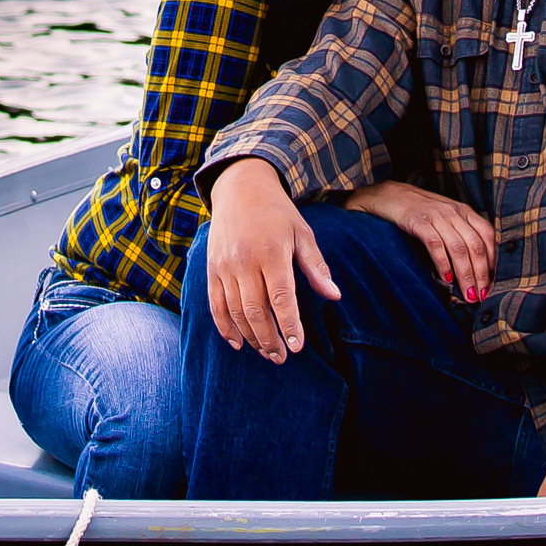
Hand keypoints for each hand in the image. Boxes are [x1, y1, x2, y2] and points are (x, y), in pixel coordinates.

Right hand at [206, 159, 341, 363]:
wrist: (240, 188)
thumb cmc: (278, 213)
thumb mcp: (302, 233)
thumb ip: (316, 267)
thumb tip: (334, 296)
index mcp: (271, 252)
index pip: (281, 298)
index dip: (289, 325)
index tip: (297, 347)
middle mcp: (244, 261)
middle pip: (255, 310)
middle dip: (269, 338)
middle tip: (282, 357)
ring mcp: (224, 266)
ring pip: (236, 312)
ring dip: (251, 336)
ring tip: (267, 352)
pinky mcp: (211, 269)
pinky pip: (215, 304)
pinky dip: (225, 327)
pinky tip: (238, 342)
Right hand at [345, 180, 495, 301]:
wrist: (389, 195)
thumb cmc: (420, 211)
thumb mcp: (446, 218)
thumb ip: (462, 233)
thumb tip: (478, 266)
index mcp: (464, 211)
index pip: (487, 236)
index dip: (493, 261)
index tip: (493, 283)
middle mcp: (454, 212)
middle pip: (475, 245)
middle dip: (481, 274)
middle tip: (482, 296)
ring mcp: (436, 216)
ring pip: (459, 248)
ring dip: (466, 274)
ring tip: (468, 294)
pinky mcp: (418, 221)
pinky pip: (435, 244)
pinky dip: (443, 262)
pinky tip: (446, 279)